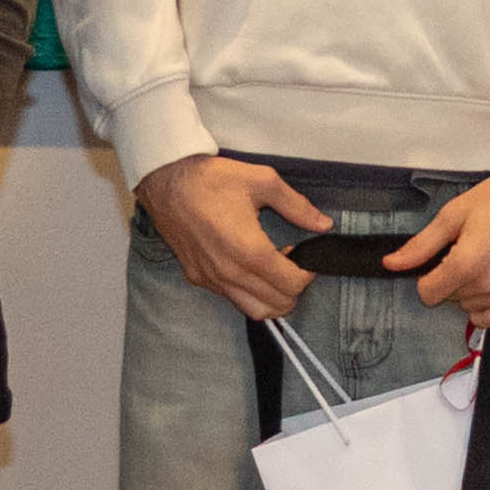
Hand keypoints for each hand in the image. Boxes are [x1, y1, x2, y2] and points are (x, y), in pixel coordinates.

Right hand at [142, 154, 332, 321]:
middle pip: (278, 305)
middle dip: (293, 287)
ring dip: (272, 297)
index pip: (292, 285)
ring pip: (255, 311)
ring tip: (272, 268)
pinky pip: (231, 298)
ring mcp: (212, 279)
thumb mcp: (262, 181)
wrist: (166, 181)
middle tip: (290, 261)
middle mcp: (229, 273)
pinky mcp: (198, 278)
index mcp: (249, 250)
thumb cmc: (210, 179)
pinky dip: (249, 292)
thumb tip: (323, 224)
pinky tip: (248, 265)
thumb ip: (297, 206)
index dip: (307, 273)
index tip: (304, 256)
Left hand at [383, 160, 489, 327]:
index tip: (437, 261)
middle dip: (449, 279)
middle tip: (463, 252)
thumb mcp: (453, 215)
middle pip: (450, 299)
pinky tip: (488, 285)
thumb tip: (392, 263)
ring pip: (470, 308)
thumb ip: (421, 245)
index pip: (428, 294)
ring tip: (481, 262)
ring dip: (468, 292)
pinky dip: (486, 307)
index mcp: (468, 264)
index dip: (426, 277)